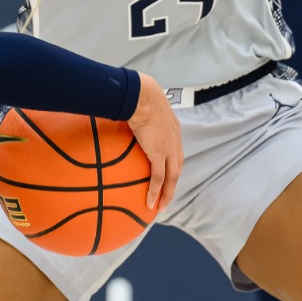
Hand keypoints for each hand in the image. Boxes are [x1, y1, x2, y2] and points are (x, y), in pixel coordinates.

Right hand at [126, 74, 183, 213]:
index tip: (167, 176)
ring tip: (160, 206)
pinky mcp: (159, 154)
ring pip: (172, 177)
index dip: (172, 165)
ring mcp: (169, 148)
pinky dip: (156, 191)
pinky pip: (158, 178)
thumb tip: (123, 114)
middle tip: (166, 197)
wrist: (141, 95)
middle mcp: (175, 140)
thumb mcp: (145, 105)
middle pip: (178, 167)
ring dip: (167, 193)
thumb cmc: (138, 94)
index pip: (176, 151)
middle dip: (173, 184)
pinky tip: (150, 202)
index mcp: (173, 128)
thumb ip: (140, 114)